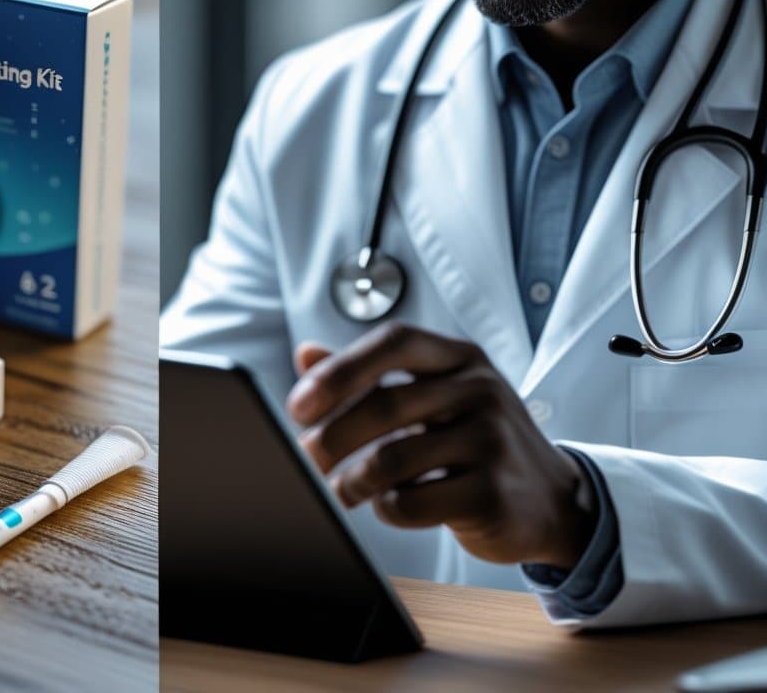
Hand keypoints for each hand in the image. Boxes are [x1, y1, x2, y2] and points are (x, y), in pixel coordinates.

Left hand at [287, 322, 595, 568]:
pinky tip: (391, 505)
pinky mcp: (493, 492)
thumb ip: (370, 374)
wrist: (553, 499)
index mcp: (460, 358)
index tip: (299, 406)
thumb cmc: (478, 441)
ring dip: (351, 481)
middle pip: (383, 406)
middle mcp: (480, 389)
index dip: (339, 370)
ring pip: (391, 460)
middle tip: (305, 460)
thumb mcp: (435, 394)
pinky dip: (387, 509)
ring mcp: (492, 440)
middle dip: (330, 438)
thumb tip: (305, 353)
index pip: (393, 342)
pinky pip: (412, 502)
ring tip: (341, 491)